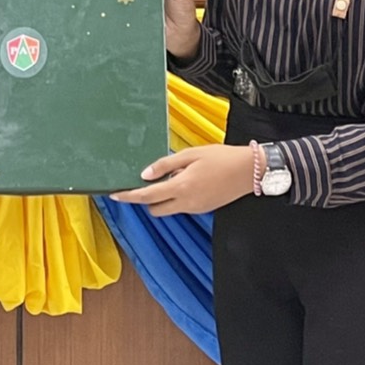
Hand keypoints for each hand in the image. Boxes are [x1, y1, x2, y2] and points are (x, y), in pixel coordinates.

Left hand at [109, 145, 253, 215]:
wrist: (249, 171)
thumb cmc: (220, 158)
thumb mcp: (191, 155)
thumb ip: (165, 165)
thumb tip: (144, 175)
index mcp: (181, 187)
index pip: (147, 196)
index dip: (129, 196)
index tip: (114, 194)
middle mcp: (186, 203)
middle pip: (155, 209)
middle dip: (145, 199)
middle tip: (144, 181)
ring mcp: (196, 208)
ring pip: (169, 209)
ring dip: (163, 198)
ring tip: (173, 175)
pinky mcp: (204, 209)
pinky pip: (182, 206)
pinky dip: (177, 197)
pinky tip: (187, 181)